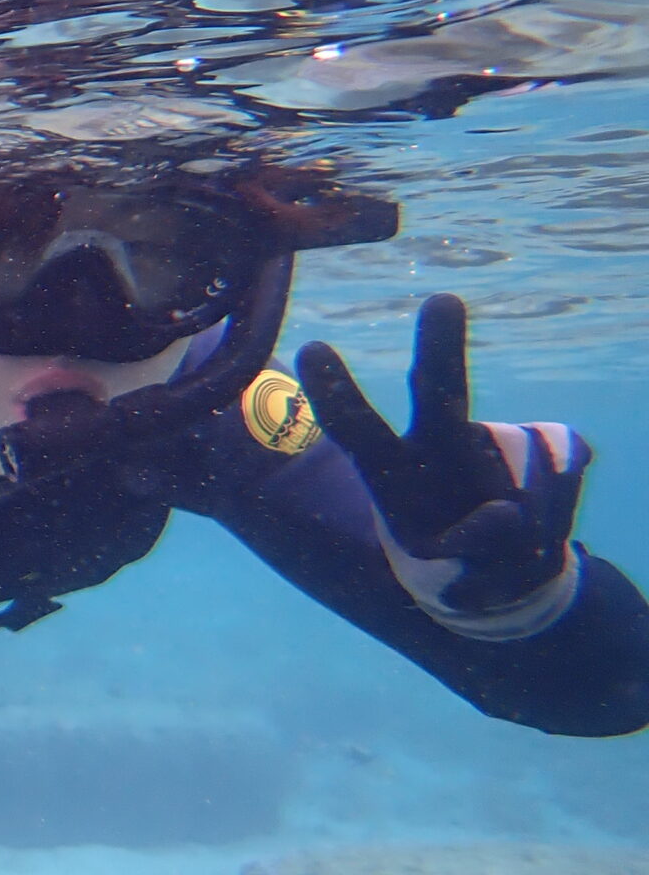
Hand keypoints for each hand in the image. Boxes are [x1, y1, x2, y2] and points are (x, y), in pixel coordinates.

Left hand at [296, 295, 587, 622]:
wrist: (515, 574)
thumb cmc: (457, 553)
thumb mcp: (443, 565)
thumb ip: (466, 544)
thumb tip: (510, 512)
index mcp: (393, 469)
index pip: (356, 429)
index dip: (335, 394)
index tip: (310, 348)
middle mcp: (440, 445)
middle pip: (441, 392)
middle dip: (442, 349)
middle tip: (443, 301)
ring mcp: (498, 445)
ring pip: (525, 481)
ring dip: (526, 533)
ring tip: (511, 549)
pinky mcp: (555, 447)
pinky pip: (564, 481)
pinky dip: (554, 528)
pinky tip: (542, 537)